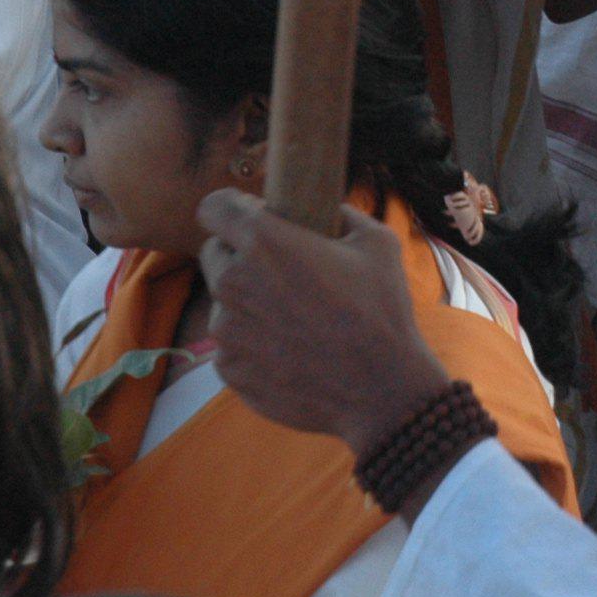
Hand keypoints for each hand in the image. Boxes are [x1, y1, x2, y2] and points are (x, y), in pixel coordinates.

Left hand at [197, 191, 451, 458]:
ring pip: (223, 299)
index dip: (233, 208)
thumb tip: (326, 208)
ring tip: (292, 315)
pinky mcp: (228, 367)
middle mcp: (233, 281)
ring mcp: (226, 329)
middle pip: (214, 252)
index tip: (253, 217)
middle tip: (280, 268)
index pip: (214, 207)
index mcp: (264, 242)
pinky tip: (289, 347)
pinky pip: (229, 341)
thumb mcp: (376, 241)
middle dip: (239, 253)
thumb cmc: (381, 310)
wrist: (380, 389)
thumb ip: (340, 213)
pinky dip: (251, 339)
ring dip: (247, 299)